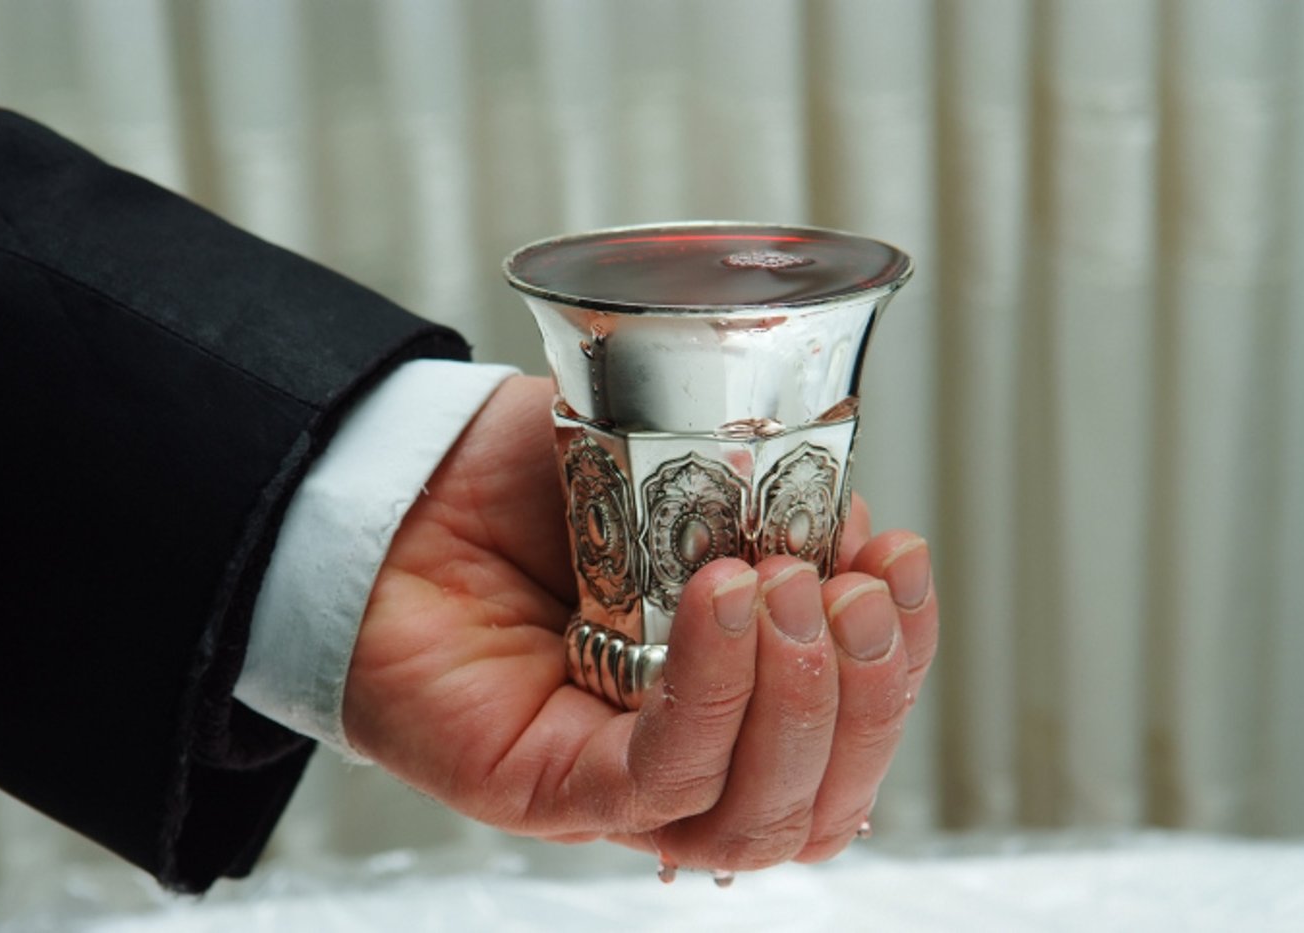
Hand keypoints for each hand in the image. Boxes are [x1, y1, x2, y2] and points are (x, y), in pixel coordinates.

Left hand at [343, 375, 937, 871]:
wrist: (402, 490)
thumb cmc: (527, 483)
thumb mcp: (670, 463)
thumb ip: (766, 497)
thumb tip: (850, 536)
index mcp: (736, 696)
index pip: (851, 732)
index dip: (901, 662)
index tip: (899, 559)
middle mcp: (690, 755)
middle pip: (822, 800)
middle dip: (867, 695)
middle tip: (853, 590)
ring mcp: (622, 784)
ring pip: (758, 818)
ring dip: (804, 704)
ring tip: (785, 590)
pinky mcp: (551, 791)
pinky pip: (660, 780)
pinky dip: (714, 693)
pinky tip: (721, 598)